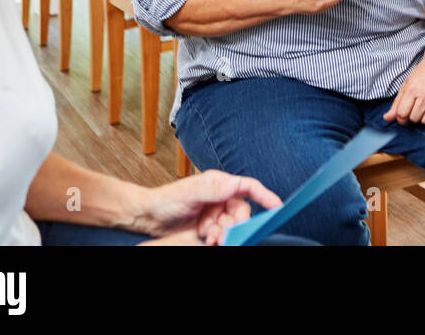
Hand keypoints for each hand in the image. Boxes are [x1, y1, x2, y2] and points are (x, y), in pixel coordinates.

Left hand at [129, 170, 282, 244]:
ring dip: (225, 233)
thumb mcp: (191, 192)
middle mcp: (220, 198)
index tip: (277, 206)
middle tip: (227, 232)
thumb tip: (236, 185)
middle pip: (242, 211)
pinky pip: (222, 235)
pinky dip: (218, 239)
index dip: (265, 195)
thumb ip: (214, 190)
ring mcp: (215, 214)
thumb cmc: (166, 199)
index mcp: (219, 183)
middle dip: (237, 223)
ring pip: (233, 226)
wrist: (147, 217)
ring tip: (211, 238)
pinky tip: (207, 240)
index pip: (248, 187)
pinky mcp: (209, 229)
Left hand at [383, 58, 424, 125]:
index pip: (402, 114)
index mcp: (413, 89)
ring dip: (422, 117)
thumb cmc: (422, 74)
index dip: (400, 118)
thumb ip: (396, 103)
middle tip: (414, 108)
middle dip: (411, 116)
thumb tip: (386, 118)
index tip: (402, 115)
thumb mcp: (406, 85)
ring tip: (423, 107)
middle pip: (414, 119)